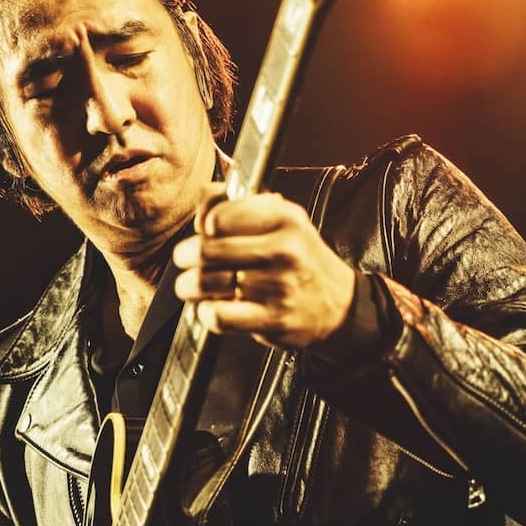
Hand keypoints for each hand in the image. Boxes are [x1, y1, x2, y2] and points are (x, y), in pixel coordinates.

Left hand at [172, 184, 354, 348]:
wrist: (339, 305)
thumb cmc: (301, 261)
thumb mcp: (282, 220)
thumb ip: (239, 205)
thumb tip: (202, 206)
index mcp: (284, 218)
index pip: (220, 215)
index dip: (203, 224)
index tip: (204, 232)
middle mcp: (283, 250)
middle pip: (206, 250)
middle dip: (185, 256)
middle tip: (186, 260)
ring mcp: (278, 287)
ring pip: (207, 283)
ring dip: (189, 286)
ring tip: (191, 286)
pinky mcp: (272, 319)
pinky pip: (219, 316)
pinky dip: (205, 313)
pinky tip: (210, 308)